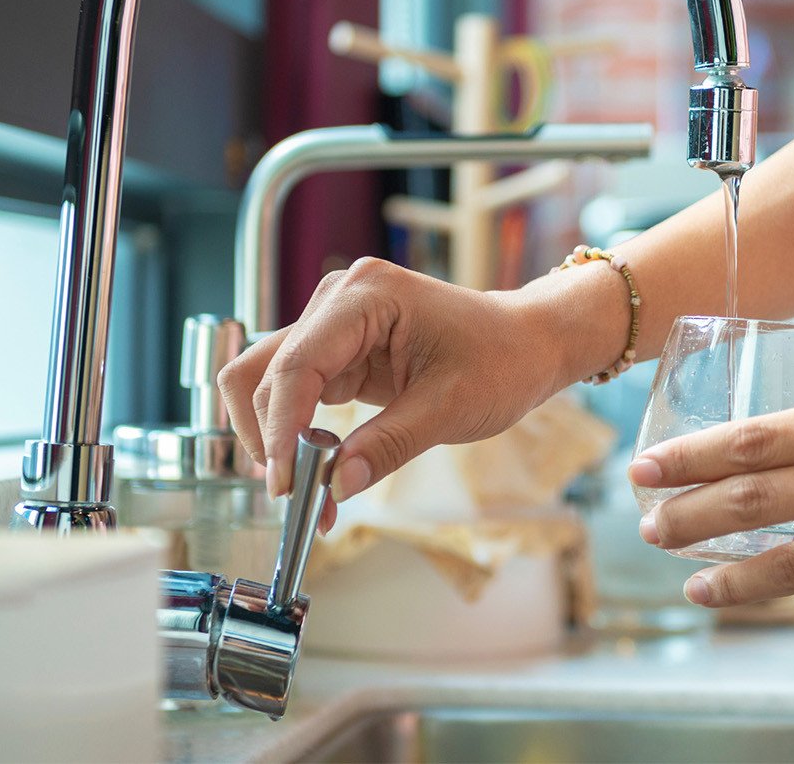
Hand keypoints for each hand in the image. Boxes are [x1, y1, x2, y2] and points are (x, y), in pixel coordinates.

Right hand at [218, 258, 617, 528]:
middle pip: (266, 371)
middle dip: (273, 438)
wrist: (527, 343)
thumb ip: (387, 445)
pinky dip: (296, 434)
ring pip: (268, 383)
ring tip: (306, 490)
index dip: (281, 429)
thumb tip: (334, 486)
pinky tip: (318, 470)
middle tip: (297, 498)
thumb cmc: (501, 359)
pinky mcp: (338, 351)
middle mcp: (339, 300)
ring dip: (276, 438)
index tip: (284, 485)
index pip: (296, 365)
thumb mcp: (449, 408)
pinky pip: (296, 393)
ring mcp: (334, 324)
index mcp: (367, 295)